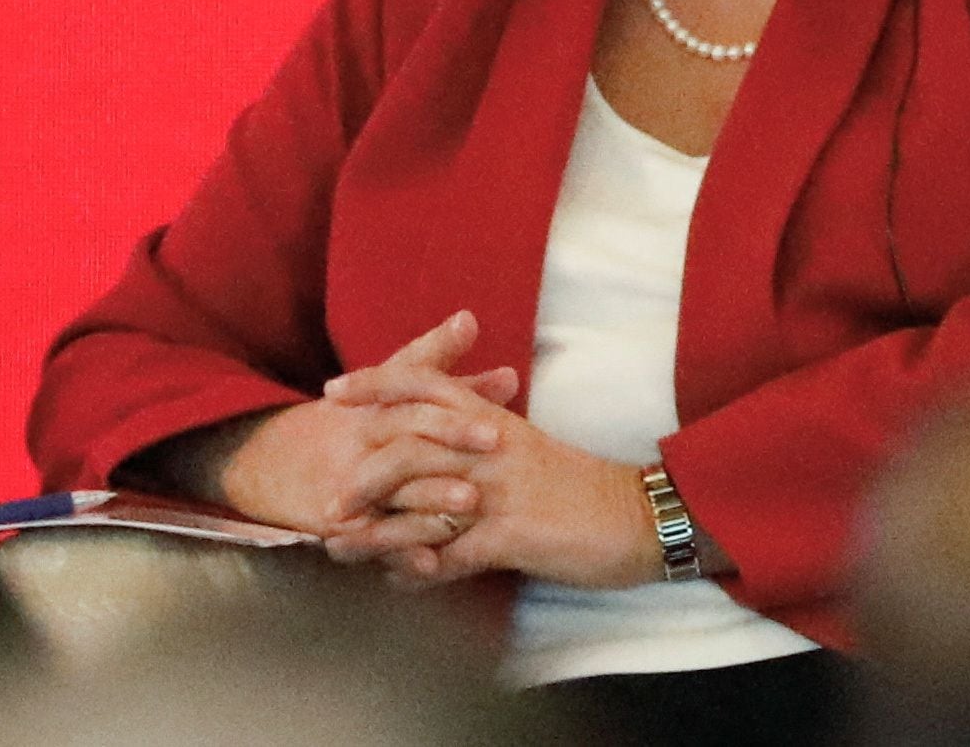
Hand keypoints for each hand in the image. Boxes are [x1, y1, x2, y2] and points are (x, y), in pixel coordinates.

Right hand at [213, 311, 519, 535]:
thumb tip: (470, 318)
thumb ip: (431, 360)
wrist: (273, 466)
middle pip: (404, 443)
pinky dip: (401, 554)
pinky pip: (372, 544)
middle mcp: (358, 447)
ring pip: (391, 496)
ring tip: (472, 504)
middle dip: (449, 447)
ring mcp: (347, 489)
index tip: (504, 401)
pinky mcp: (338, 529)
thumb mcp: (385, 387)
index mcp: (374, 411)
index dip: (456, 403)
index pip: (415, 401)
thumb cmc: (348, 423)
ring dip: (430, 500)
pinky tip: (434, 563)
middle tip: (496, 448)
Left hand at [316, 353, 661, 590]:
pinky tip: (396, 585)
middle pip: (411, 447)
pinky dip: (419, 573)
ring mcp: (501, 493)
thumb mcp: (527, 450)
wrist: (639, 515)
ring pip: (421, 506)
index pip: (427, 386)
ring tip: (341, 549)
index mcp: (495, 421)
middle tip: (329, 501)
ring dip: (376, 533)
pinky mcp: (513, 536)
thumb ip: (481, 440)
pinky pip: (452, 557)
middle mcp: (492, 450)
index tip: (334, 391)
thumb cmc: (580, 487)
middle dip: (364, 474)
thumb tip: (437, 442)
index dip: (377, 384)